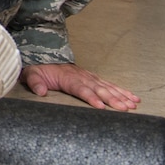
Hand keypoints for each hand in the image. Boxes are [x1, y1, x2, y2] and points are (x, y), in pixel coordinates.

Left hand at [21, 62, 139, 110]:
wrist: (45, 56)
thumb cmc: (39, 68)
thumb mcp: (31, 74)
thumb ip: (35, 82)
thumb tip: (40, 91)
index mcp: (67, 78)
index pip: (81, 89)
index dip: (90, 97)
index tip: (100, 106)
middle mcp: (82, 77)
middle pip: (99, 89)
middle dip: (112, 99)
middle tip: (124, 109)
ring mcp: (90, 77)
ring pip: (108, 87)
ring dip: (121, 96)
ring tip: (133, 105)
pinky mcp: (94, 79)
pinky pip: (110, 85)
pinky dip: (122, 91)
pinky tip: (133, 98)